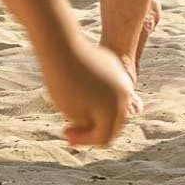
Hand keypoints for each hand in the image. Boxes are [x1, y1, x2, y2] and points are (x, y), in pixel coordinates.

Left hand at [41, 30, 136, 147]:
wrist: (60, 45)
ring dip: (97, 111)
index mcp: (115, 110)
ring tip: (74, 109)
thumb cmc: (62, 82)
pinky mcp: (114, 66)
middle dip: (93, 128)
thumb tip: (96, 127)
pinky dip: (98, 94)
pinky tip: (79, 90)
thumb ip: (89, 126)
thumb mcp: (73, 114)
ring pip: (113, 104)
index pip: (104, 137)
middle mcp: (124, 94)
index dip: (83, 140)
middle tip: (71, 128)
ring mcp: (121, 78)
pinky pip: (110, 87)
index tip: (65, 133)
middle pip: (113, 122)